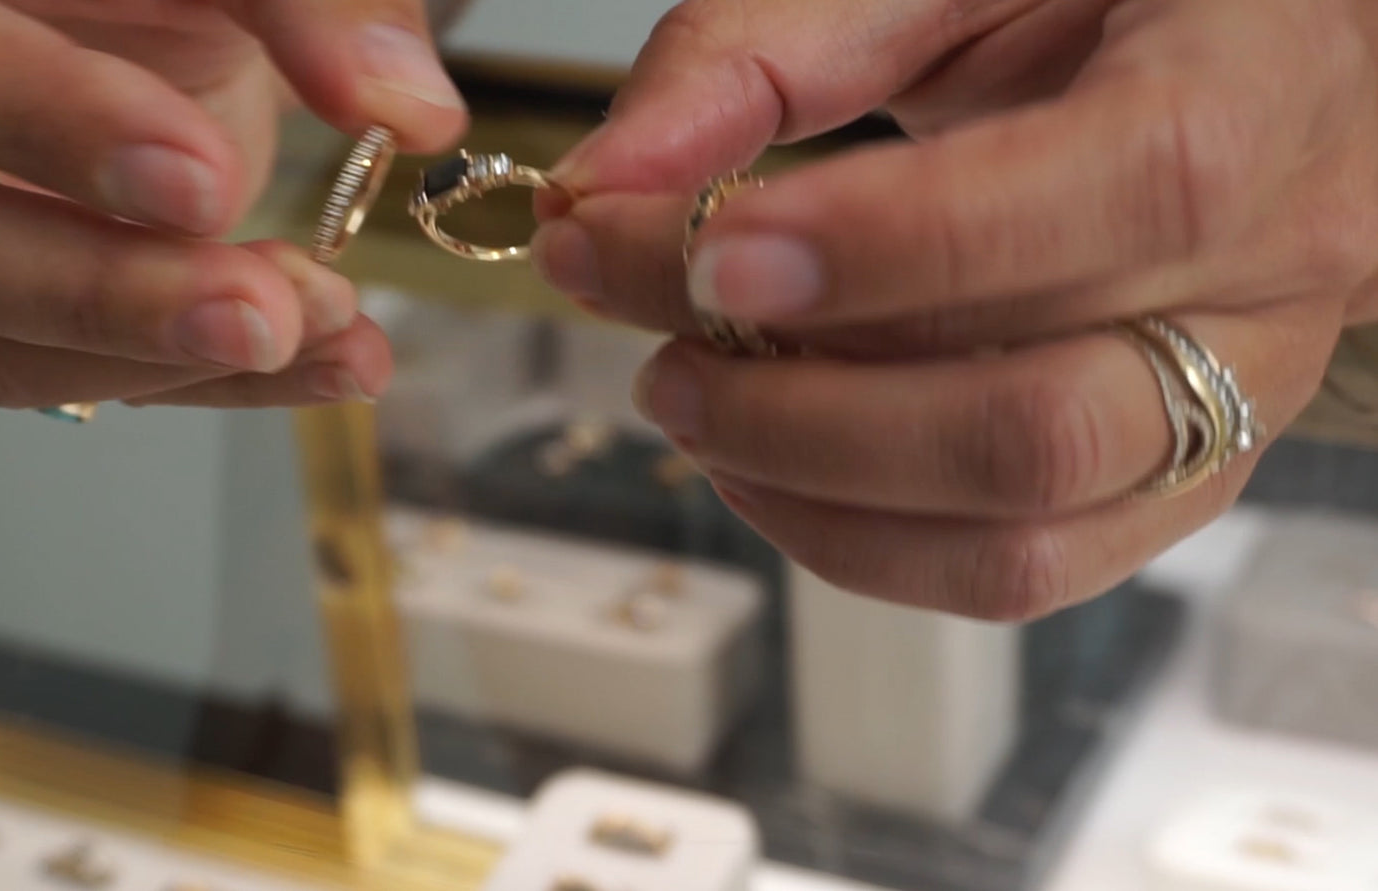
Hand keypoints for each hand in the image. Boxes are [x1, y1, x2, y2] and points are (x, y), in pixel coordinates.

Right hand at [0, 0, 467, 408]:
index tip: (206, 183)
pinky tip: (334, 360)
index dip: (45, 123)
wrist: (141, 20)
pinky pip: (69, 378)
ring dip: (163, 359)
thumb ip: (305, 1)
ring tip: (325, 329)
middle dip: (103, 292)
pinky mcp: (0, 308)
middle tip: (261, 312)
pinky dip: (208, 381)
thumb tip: (404, 98)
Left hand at [531, 0, 1377, 618]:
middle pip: (1036, 422)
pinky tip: (765, 471)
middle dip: (798, 411)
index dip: (887, 246)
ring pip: (1023, 537)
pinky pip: (1018, 573)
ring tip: (694, 407)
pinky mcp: (1168, 484)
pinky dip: (859, 546)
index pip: (1112, 192)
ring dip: (813, 493)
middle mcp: (1268, 281)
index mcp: (1253, 96)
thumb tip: (602, 181)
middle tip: (659, 350)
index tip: (699, 251)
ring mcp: (1228, 406)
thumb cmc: (1093, 4)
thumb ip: (769, 51)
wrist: (1239, 72)